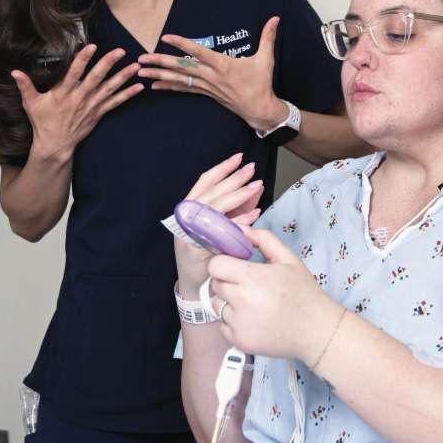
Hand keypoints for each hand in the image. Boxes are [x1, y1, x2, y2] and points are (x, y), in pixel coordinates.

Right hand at [11, 45, 142, 162]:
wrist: (55, 145)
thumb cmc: (43, 122)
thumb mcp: (31, 103)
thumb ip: (25, 86)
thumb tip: (14, 72)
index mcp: (63, 93)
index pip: (74, 73)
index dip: (82, 59)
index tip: (91, 46)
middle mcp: (79, 98)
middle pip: (96, 78)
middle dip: (108, 63)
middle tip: (120, 51)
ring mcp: (91, 106)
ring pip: (109, 89)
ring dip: (124, 77)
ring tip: (136, 66)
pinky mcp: (98, 113)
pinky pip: (115, 103)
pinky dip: (128, 95)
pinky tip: (139, 87)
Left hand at [137, 17, 286, 131]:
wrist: (259, 109)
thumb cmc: (262, 84)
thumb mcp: (266, 59)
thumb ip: (268, 37)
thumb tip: (276, 19)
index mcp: (223, 65)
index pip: (199, 52)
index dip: (182, 44)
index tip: (167, 37)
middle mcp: (211, 76)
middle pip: (181, 67)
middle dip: (160, 62)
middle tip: (141, 58)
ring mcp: (207, 86)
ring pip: (179, 79)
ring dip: (158, 74)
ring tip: (140, 71)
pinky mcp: (206, 93)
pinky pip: (184, 89)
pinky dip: (169, 86)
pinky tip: (154, 85)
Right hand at [174, 153, 264, 294]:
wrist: (195, 284)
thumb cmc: (208, 253)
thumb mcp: (222, 224)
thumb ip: (237, 207)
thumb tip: (255, 188)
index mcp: (190, 207)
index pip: (205, 182)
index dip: (221, 169)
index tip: (238, 158)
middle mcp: (186, 217)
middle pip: (212, 192)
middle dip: (233, 179)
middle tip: (251, 170)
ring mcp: (188, 231)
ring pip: (214, 207)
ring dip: (237, 196)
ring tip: (256, 187)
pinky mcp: (193, 247)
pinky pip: (217, 231)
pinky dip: (237, 221)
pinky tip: (254, 214)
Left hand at [208, 226, 342, 361]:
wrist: (316, 330)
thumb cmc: (304, 292)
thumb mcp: (289, 259)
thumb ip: (263, 240)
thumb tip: (241, 229)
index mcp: (253, 277)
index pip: (216, 265)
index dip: (224, 264)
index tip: (235, 267)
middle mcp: (242, 300)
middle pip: (215, 285)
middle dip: (228, 282)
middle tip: (249, 287)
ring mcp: (238, 323)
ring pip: (217, 306)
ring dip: (229, 303)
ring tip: (252, 304)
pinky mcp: (238, 340)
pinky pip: (222, 325)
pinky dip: (233, 323)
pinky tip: (254, 320)